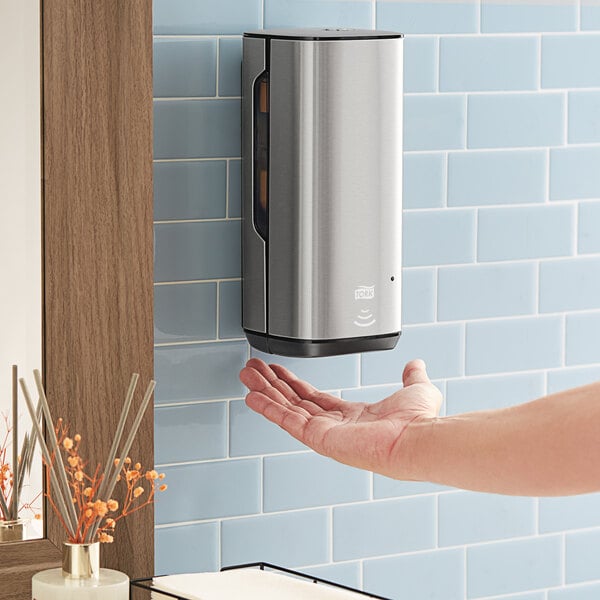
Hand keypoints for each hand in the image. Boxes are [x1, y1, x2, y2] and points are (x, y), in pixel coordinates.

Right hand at [239, 358, 442, 478]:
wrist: (416, 439)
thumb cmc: (418, 423)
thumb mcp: (415, 391)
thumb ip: (411, 377)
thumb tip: (415, 365)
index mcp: (352, 416)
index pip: (315, 398)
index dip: (295, 384)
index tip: (279, 373)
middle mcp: (335, 426)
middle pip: (295, 401)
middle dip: (273, 385)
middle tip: (254, 371)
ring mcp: (324, 433)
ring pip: (287, 409)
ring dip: (266, 392)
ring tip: (247, 377)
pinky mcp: (318, 438)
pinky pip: (288, 420)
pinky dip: (269, 408)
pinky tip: (253, 397)